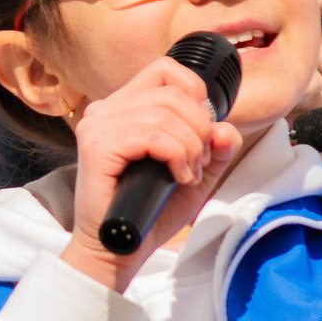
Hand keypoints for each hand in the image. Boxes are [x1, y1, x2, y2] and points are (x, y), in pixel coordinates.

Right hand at [60, 55, 242, 291]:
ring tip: (187, 174)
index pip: (167, 70)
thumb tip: (225, 128)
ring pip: (165, 113)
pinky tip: (177, 177)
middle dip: (200, 128)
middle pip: (173, 93)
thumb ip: (216, 149)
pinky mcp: (96, 146)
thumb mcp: (195, 175)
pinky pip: (152, 134)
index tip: (202, 134)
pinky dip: (176, 155)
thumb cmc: (150, 212)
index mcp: (124, 106)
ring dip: (190, 147)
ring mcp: (97, 125)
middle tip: (198, 162)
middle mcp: (106, 109)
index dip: (196, 96)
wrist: (120, 249)